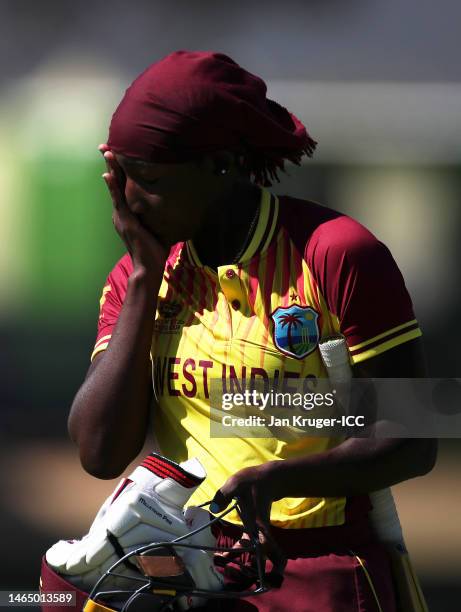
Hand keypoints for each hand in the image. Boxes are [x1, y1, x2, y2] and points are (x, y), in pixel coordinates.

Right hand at [99, 144, 167, 278]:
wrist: (148, 267)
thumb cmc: (155, 249)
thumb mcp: (157, 226)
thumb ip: (158, 214)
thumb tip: (173, 203)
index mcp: (128, 211)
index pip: (123, 185)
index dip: (120, 169)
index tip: (118, 152)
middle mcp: (121, 211)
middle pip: (116, 182)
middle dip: (111, 163)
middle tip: (105, 145)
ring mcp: (122, 216)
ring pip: (115, 188)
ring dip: (111, 169)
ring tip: (107, 153)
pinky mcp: (125, 221)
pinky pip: (118, 201)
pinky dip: (113, 188)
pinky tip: (108, 176)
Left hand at [210, 464, 285, 585]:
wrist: (268, 478)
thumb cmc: (253, 481)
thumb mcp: (237, 483)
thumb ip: (224, 495)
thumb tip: (214, 509)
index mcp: (257, 522)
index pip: (265, 545)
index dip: (263, 559)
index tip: (257, 569)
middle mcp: (259, 530)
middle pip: (260, 556)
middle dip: (249, 568)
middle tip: (229, 570)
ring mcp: (257, 531)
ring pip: (254, 553)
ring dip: (241, 561)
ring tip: (221, 561)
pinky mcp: (254, 529)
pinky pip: (249, 546)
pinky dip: (239, 551)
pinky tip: (224, 554)